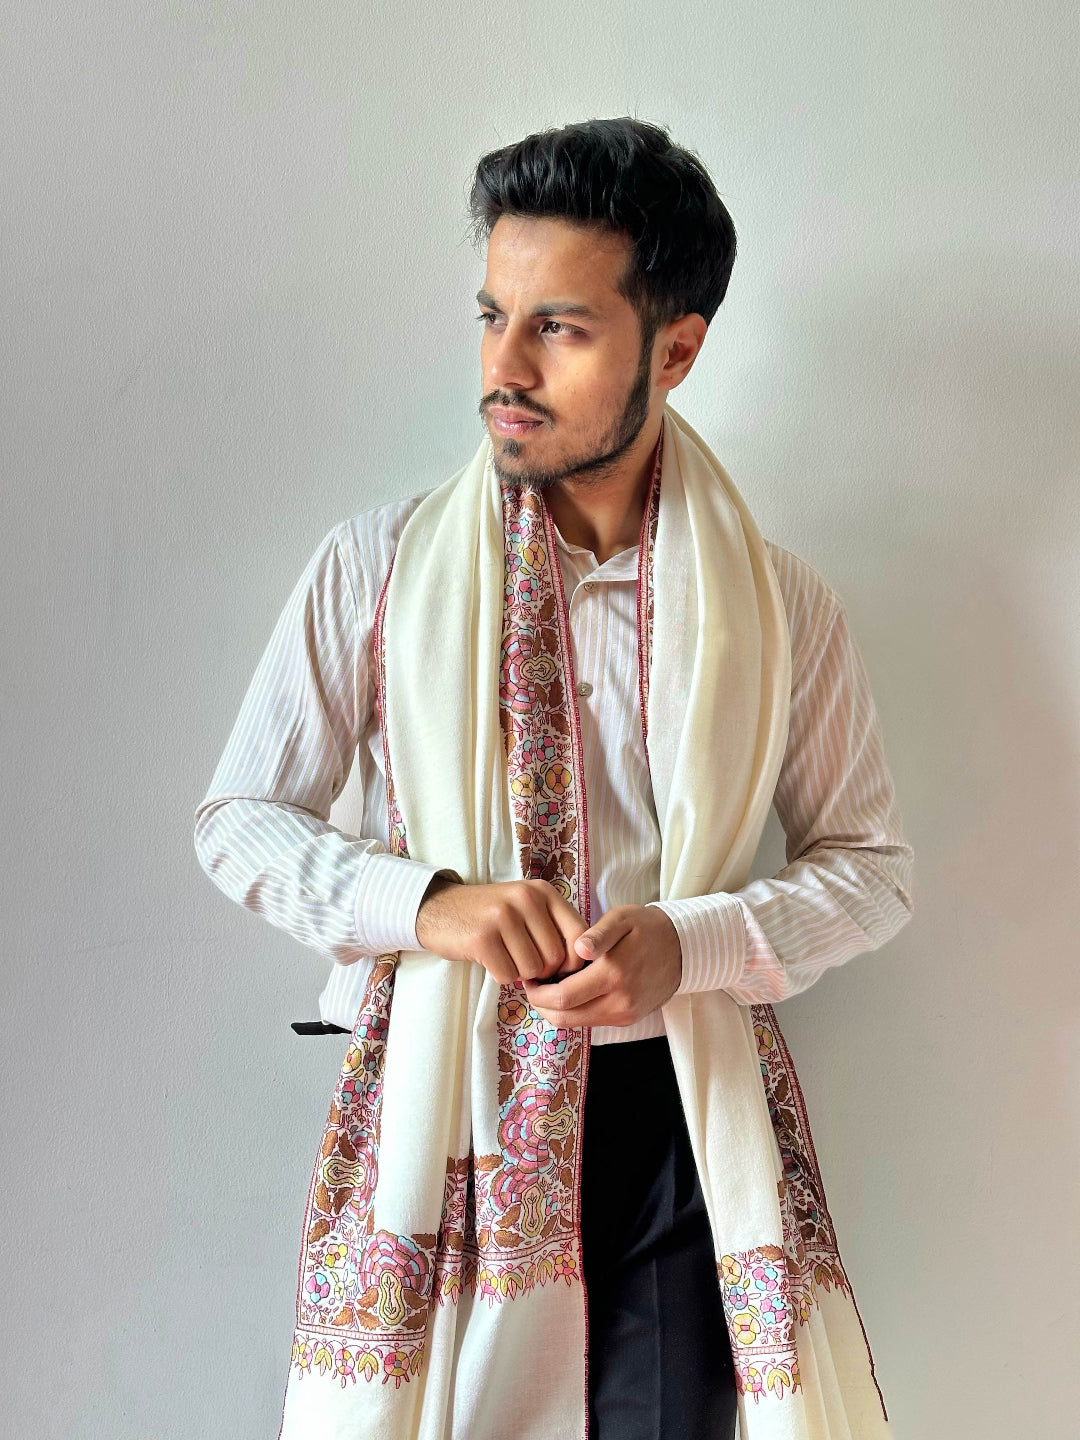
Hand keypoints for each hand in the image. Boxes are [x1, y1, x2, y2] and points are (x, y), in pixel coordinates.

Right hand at [414, 877, 589, 985]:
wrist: (439, 909)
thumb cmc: (490, 915)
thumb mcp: (526, 907)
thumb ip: (555, 927)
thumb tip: (582, 966)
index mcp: (543, 891)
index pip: (579, 934)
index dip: (574, 960)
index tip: (559, 967)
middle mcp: (526, 899)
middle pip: (556, 958)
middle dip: (542, 970)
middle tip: (522, 960)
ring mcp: (503, 917)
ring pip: (533, 970)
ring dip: (520, 973)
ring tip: (505, 956)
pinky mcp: (482, 938)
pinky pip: (508, 975)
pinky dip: (501, 976)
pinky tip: (490, 960)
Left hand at [521, 904, 681, 1027]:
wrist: (682, 950)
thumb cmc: (648, 928)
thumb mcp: (623, 919)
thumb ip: (599, 934)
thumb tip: (578, 949)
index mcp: (614, 975)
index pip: (563, 997)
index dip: (538, 992)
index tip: (528, 976)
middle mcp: (619, 1002)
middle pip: (564, 1017)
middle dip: (541, 1004)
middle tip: (531, 984)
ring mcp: (624, 1014)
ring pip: (575, 1023)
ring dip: (555, 1009)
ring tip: (547, 985)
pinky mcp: (627, 1019)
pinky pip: (590, 1020)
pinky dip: (573, 1010)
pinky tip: (569, 989)